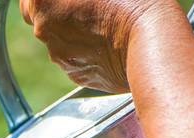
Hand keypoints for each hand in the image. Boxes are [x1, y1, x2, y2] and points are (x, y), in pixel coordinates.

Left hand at [19, 0, 183, 92]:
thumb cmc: (130, 0)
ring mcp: (58, 55)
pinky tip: (112, 40)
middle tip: (89, 3)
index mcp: (42, 1)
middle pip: (41, 17)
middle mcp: (43, 31)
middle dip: (59, 10)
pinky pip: (76, 57)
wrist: (151, 42)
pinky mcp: (76, 73)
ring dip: (75, 29)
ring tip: (108, 20)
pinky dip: (88, 49)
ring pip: (60, 38)